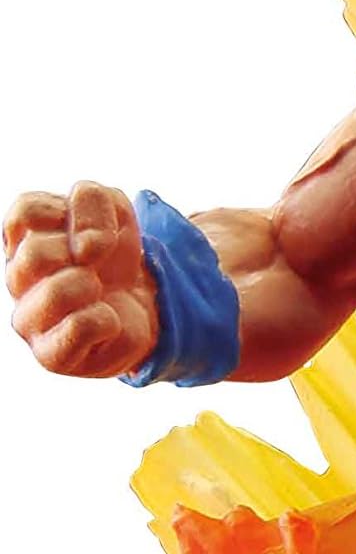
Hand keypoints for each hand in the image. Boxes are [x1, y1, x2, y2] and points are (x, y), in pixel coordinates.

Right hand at [5, 182, 158, 376]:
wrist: (141, 308)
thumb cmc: (114, 259)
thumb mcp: (114, 211)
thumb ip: (93, 198)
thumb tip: (85, 244)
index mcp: (22, 241)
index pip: (24, 212)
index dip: (69, 213)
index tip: (94, 230)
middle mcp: (17, 280)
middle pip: (35, 253)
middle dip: (86, 254)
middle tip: (99, 265)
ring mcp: (29, 319)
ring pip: (55, 292)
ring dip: (92, 285)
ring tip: (98, 292)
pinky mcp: (50, 354)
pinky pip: (79, 327)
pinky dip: (107, 319)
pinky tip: (106, 321)